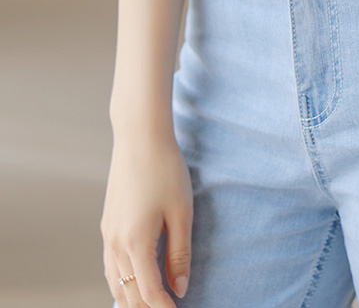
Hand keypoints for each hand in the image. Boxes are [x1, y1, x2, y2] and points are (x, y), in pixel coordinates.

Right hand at [101, 134, 192, 306]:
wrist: (139, 137)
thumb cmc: (165, 170)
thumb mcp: (181, 212)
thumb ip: (180, 253)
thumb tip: (181, 288)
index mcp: (136, 243)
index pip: (149, 292)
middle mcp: (116, 243)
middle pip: (128, 293)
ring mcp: (108, 233)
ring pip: (115, 281)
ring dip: (131, 297)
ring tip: (149, 304)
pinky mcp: (107, 223)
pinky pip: (110, 264)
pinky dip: (120, 281)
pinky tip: (131, 282)